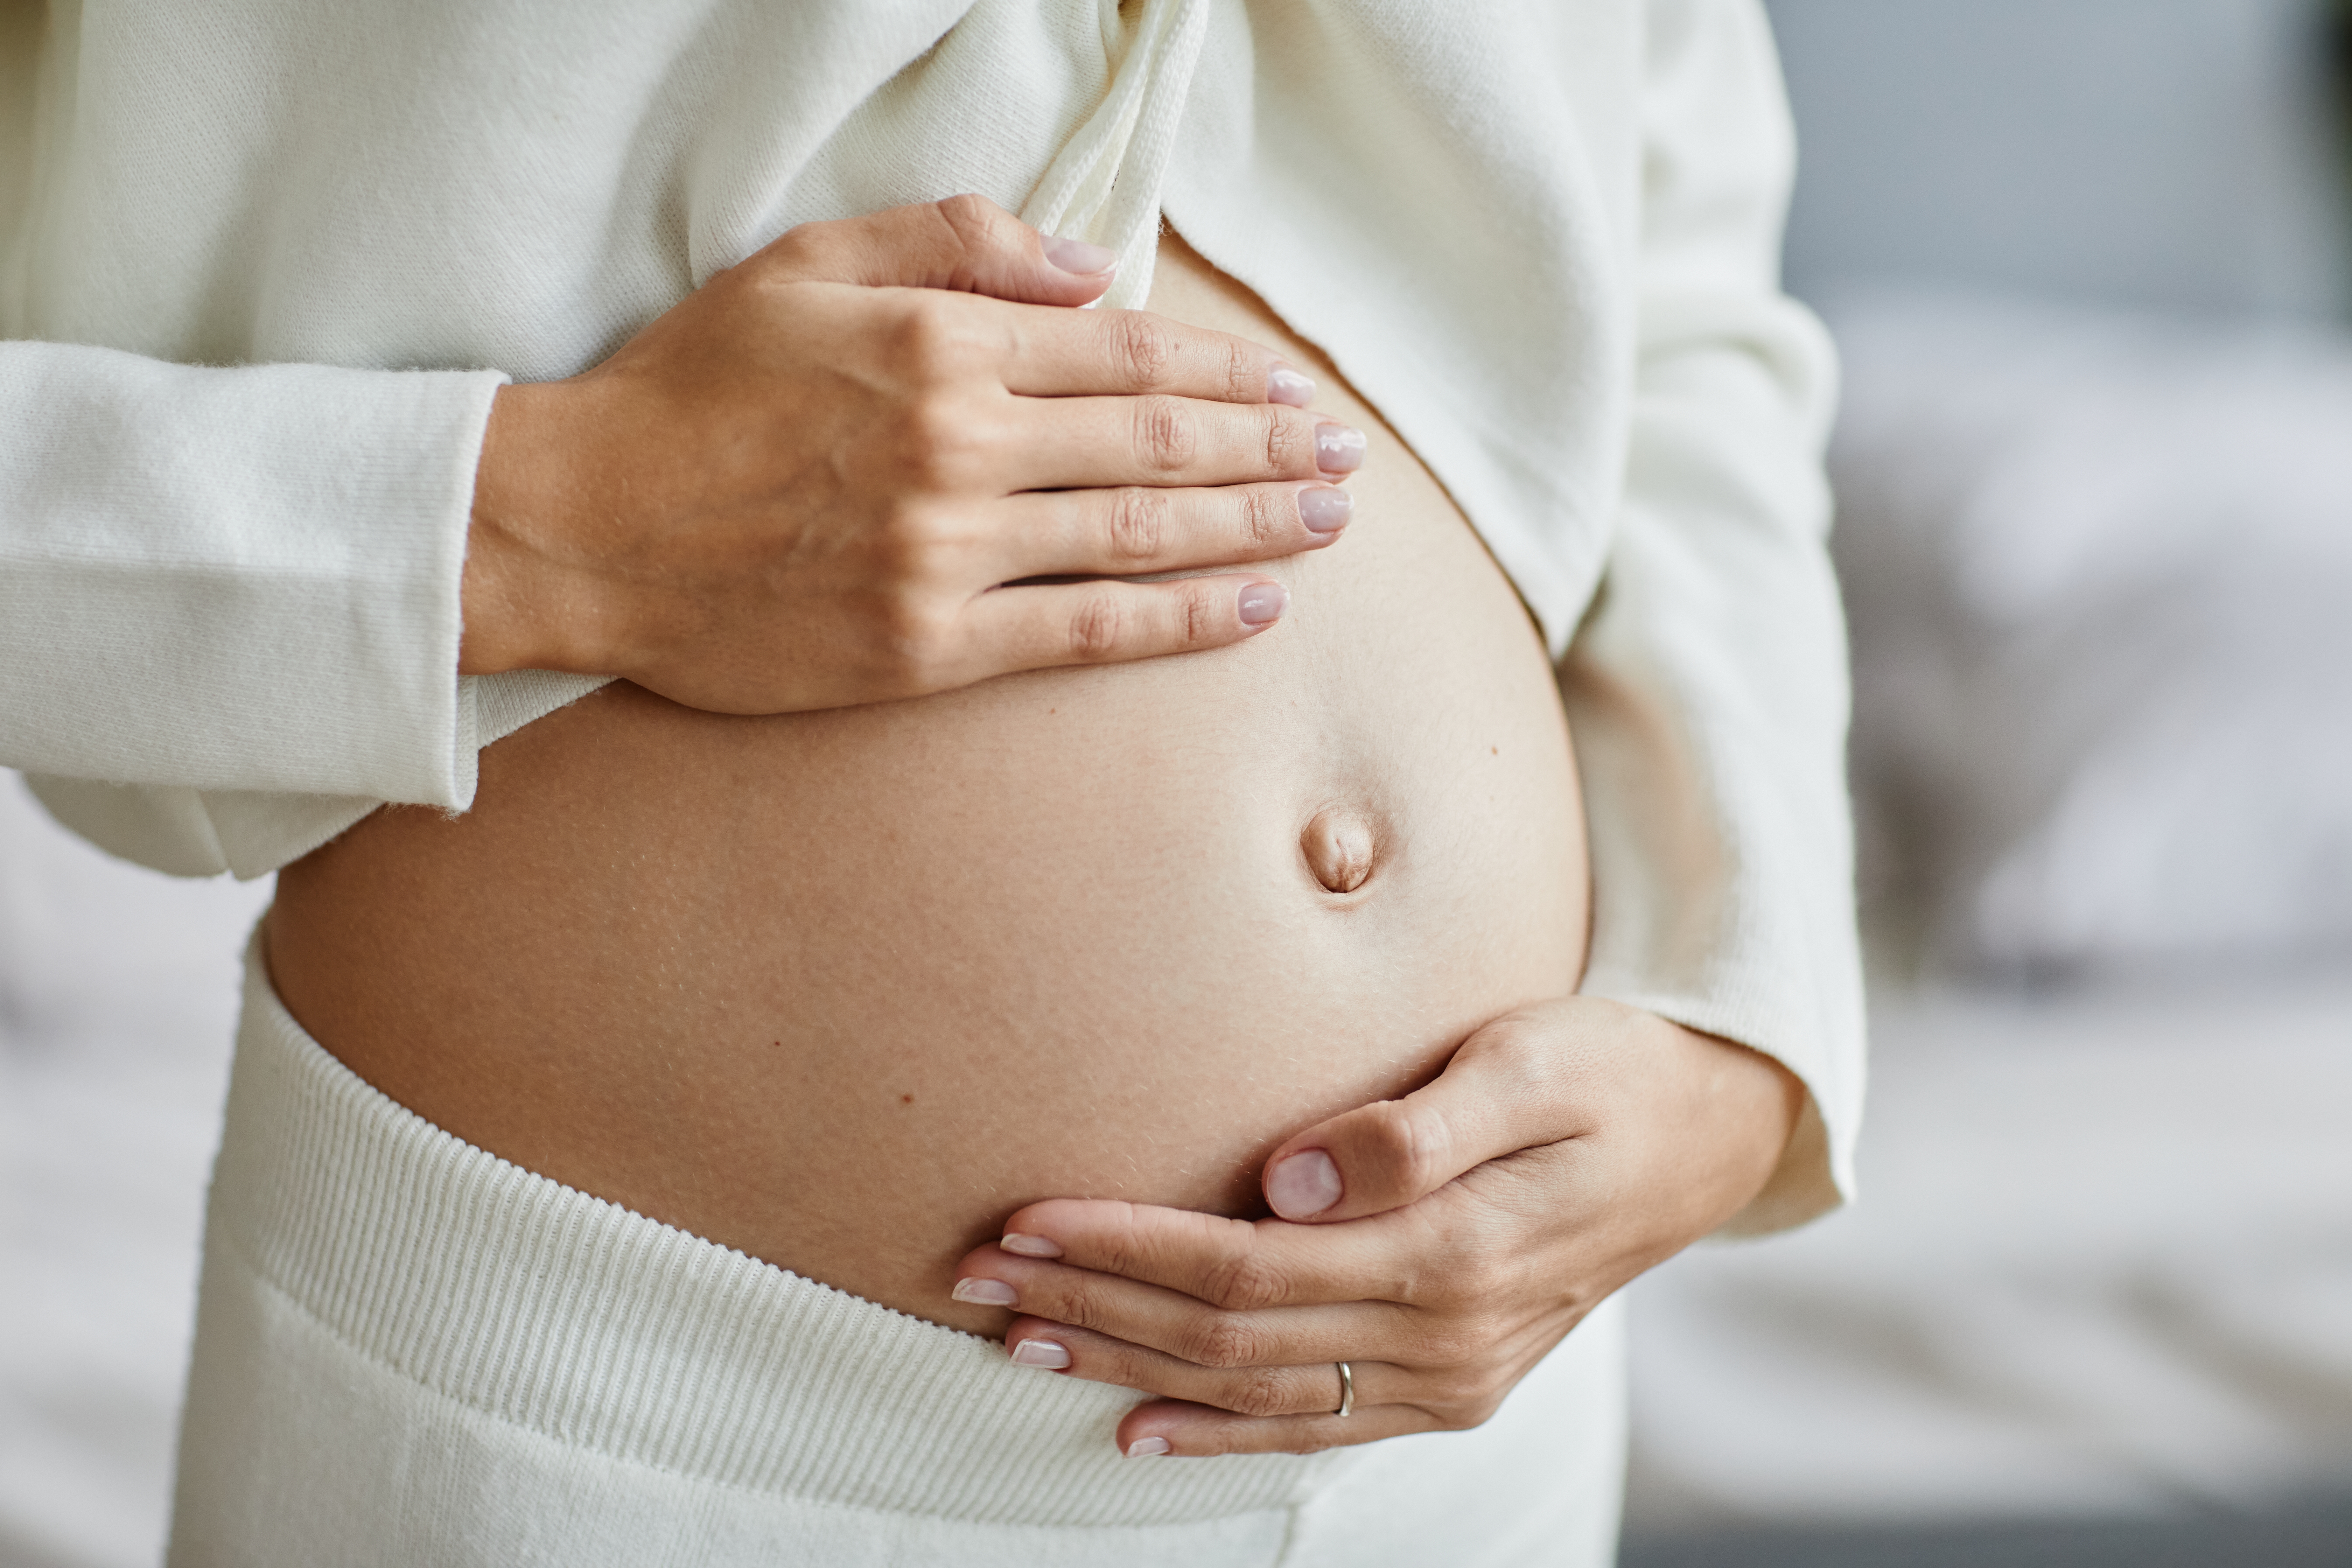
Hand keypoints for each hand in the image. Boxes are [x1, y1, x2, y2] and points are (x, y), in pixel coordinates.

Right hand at [461, 194, 1363, 711]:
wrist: (583, 525)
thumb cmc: (691, 389)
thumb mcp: (806, 266)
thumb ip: (952, 244)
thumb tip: (1092, 267)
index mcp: (940, 344)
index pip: (1130, 351)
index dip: (1230, 369)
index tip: (1293, 386)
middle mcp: (962, 446)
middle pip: (1159, 440)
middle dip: (1268, 447)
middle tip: (1345, 458)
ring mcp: (949, 553)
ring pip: (1143, 532)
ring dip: (1253, 526)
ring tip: (1327, 521)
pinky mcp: (930, 645)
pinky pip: (1087, 630)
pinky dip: (1180, 618)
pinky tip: (1253, 606)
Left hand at [949, 996, 1801, 1456]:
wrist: (1704, 1138)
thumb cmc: (1607, 1073)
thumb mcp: (1529, 1062)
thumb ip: (1411, 1127)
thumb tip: (1288, 1173)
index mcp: (1450, 1252)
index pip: (1241, 1264)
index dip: (1123, 1246)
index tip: (1022, 1218)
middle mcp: (1443, 1337)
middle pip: (1225, 1335)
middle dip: (1093, 1303)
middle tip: (975, 1275)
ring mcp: (1448, 1377)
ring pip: (1251, 1389)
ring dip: (1126, 1365)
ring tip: (1018, 1338)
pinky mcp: (1450, 1385)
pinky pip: (1313, 1427)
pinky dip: (1216, 1432)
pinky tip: (1137, 1428)